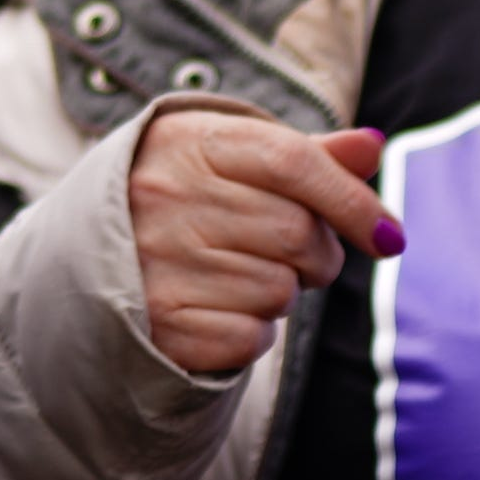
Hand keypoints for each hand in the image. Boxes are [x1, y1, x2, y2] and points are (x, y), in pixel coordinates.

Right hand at [124, 110, 390, 377]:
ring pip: (278, 289)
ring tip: (241, 276)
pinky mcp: (157, 322)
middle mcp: (166, 196)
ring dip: (281, 292)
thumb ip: (308, 155)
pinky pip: (250, 336)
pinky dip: (252, 331)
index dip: (353, 202)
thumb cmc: (186, 196)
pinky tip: (220, 308)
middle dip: (318, 254)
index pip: (294, 163)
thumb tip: (373, 143)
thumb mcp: (235, 158)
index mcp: (190, 142)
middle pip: (297, 232)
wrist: (90, 252)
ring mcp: (157, 260)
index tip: (390, 239)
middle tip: (297, 256)